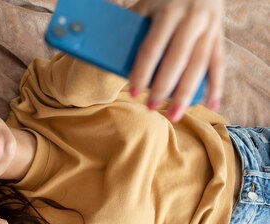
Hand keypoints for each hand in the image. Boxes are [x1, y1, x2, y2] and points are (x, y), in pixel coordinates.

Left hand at [129, 0, 224, 120]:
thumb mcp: (148, 4)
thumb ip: (131, 25)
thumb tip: (100, 48)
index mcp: (170, 11)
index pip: (153, 47)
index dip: (143, 71)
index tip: (133, 92)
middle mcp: (193, 19)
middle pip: (177, 59)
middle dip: (163, 87)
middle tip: (151, 107)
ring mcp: (210, 28)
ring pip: (200, 65)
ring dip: (186, 93)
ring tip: (174, 115)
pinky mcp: (220, 36)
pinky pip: (220, 65)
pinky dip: (217, 88)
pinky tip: (211, 107)